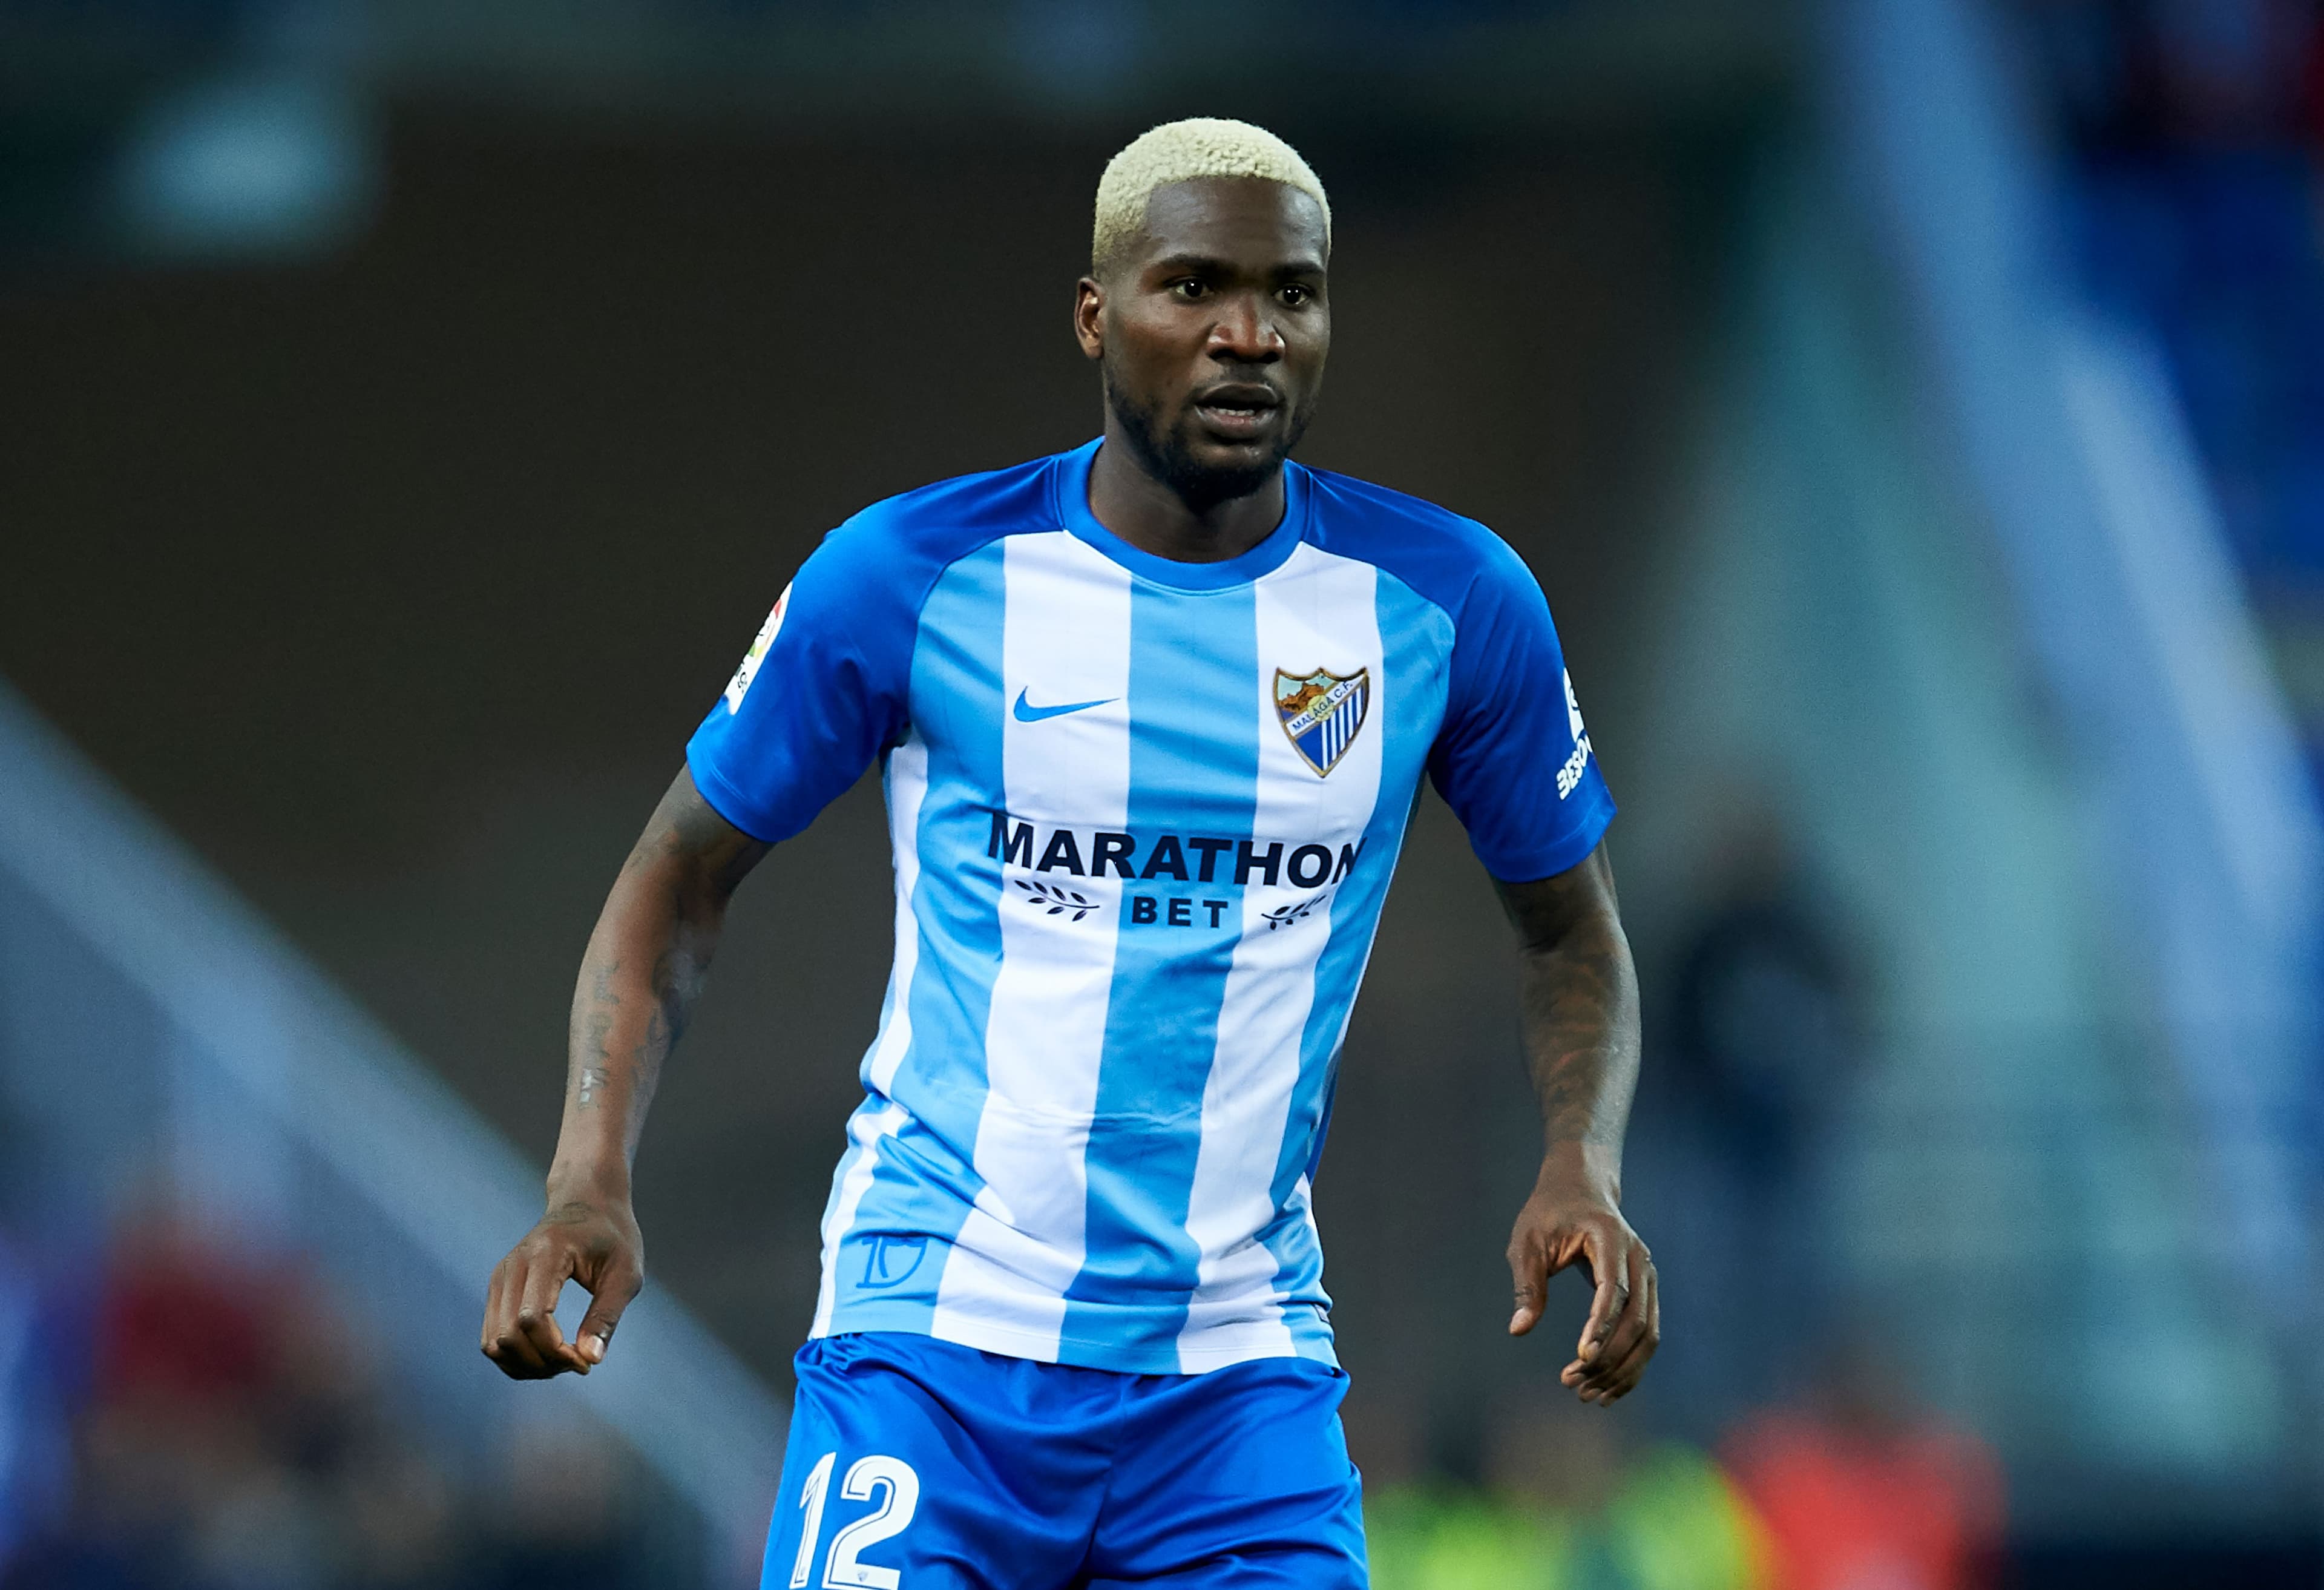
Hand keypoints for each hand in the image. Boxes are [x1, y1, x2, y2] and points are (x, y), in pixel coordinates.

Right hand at [482, 1197, 643, 1378]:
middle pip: (508, 1336)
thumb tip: (590, 1360)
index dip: (555, 1351)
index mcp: (546, 1254)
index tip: (585, 1362)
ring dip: (527, 1365)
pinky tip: (548, 1356)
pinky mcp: (497, 1290)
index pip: (531, 1317)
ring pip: (493, 1343)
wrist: (586, 1203)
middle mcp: (513, 1266)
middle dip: (542, 1363)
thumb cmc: (613, 1237)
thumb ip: (607, 1316)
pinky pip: (491, 1338)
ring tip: (564, 1361)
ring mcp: (500, 1278)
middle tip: (578, 1363)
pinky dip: (515, 1358)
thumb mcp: (626, 1274)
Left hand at [1506, 1159, 1658, 1405]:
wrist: (1581, 1189)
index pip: (1614, 1289)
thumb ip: (1527, 1285)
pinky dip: (1631, 1365)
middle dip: (1608, 1357)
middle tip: (1572, 1383)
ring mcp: (1648, 1277)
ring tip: (1586, 1395)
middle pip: (1637, 1319)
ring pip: (1648, 1333)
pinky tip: (1607, 1389)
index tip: (1581, 1356)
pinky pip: (1647, 1335)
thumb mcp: (1527, 1241)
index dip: (1601, 1325)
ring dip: (1621, 1369)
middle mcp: (1638, 1259)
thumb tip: (1518, 1330)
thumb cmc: (1548, 1213)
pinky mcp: (1647, 1293)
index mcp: (1610, 1239)